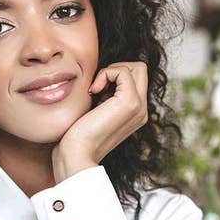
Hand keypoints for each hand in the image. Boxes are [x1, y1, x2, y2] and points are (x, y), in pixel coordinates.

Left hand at [51, 61, 148, 182]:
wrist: (77, 152)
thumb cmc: (79, 134)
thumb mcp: (97, 111)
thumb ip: (106, 96)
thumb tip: (104, 76)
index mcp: (136, 113)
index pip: (136, 78)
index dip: (116, 76)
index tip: (97, 92)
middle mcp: (142, 110)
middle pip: (140, 69)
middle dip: (117, 69)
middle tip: (98, 86)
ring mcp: (139, 107)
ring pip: (136, 67)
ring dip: (111, 71)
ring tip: (96, 90)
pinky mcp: (130, 102)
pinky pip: (122, 71)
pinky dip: (105, 74)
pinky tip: (93, 92)